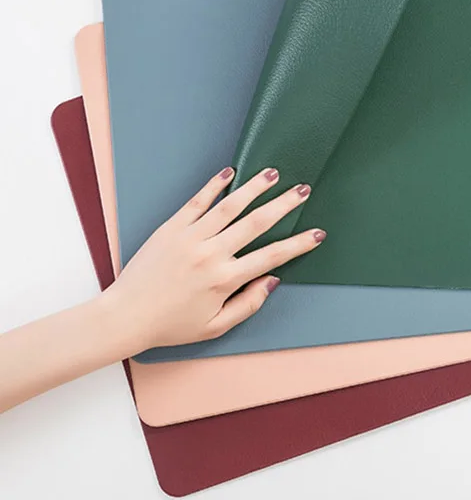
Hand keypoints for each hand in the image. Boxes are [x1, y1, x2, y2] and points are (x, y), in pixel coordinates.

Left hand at [107, 166, 325, 351]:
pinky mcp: (172, 227)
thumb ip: (248, 304)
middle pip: (256, 223)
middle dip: (284, 204)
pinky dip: (214, 185)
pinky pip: (197, 202)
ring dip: (254, 188)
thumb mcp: (215, 326)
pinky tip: (230, 172)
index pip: (272, 256)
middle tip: (302, 190)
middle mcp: (211, 254)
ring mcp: (190, 237)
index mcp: (225, 279)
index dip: (299, 244)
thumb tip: (272, 280)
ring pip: (230, 206)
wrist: (125, 316)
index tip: (317, 233)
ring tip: (273, 173)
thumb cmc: (170, 325)